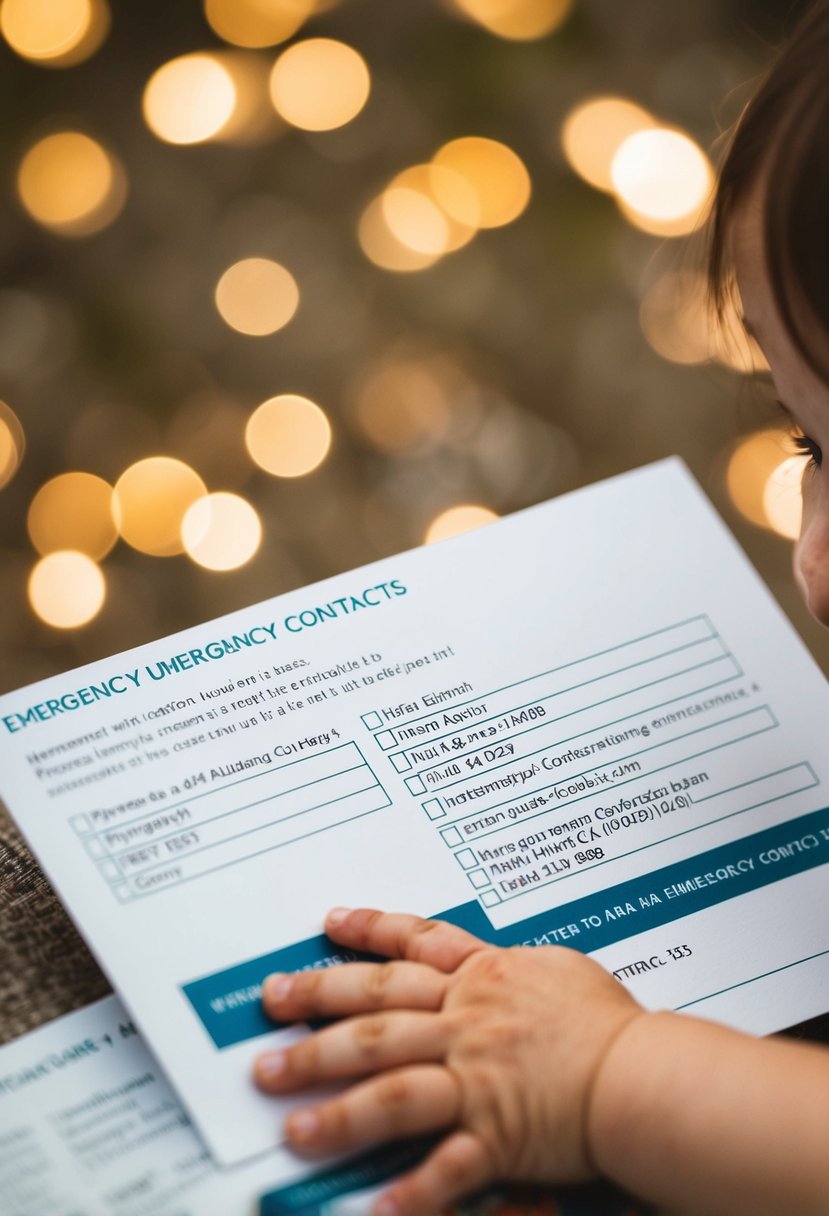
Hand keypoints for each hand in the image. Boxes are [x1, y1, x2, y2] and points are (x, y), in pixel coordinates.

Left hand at [254, 907, 644, 1214]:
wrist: (642, 1072)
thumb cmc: (610, 1023)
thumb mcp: (561, 973)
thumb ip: (516, 969)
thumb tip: (498, 967)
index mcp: (483, 978)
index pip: (415, 944)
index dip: (368, 931)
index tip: (327, 924)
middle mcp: (467, 1022)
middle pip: (378, 1012)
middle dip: (316, 1011)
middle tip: (268, 1012)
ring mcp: (476, 1077)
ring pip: (391, 1086)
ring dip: (337, 1107)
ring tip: (290, 1124)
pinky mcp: (495, 1132)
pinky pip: (445, 1164)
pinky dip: (413, 1190)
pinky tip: (377, 1206)